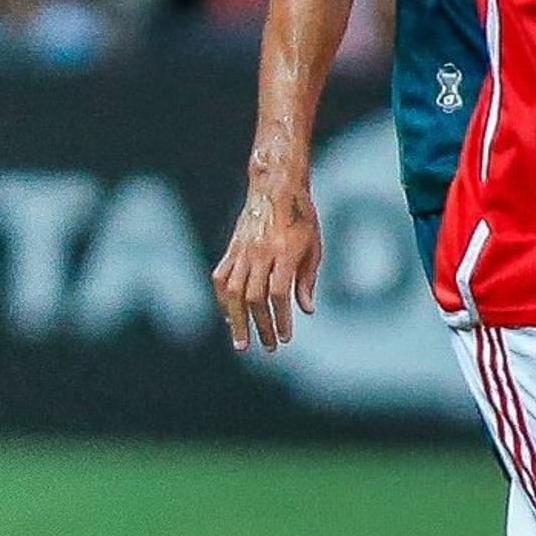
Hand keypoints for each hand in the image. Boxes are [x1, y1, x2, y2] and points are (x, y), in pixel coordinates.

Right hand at [212, 178, 323, 351]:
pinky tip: (229, 316)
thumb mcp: (314, 247)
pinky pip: (221, 279)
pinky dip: (223, 300)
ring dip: (237, 320)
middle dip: (261, 326)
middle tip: (268, 347)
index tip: (285, 337)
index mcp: (284, 252)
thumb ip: (307, 279)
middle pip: (255, 298)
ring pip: (233, 292)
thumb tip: (306, 310)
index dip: (281, 319)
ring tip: (241, 342)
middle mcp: (260, 253)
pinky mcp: (231, 249)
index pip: (278, 294)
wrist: (275, 188)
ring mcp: (242, 251)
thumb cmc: (302, 218)